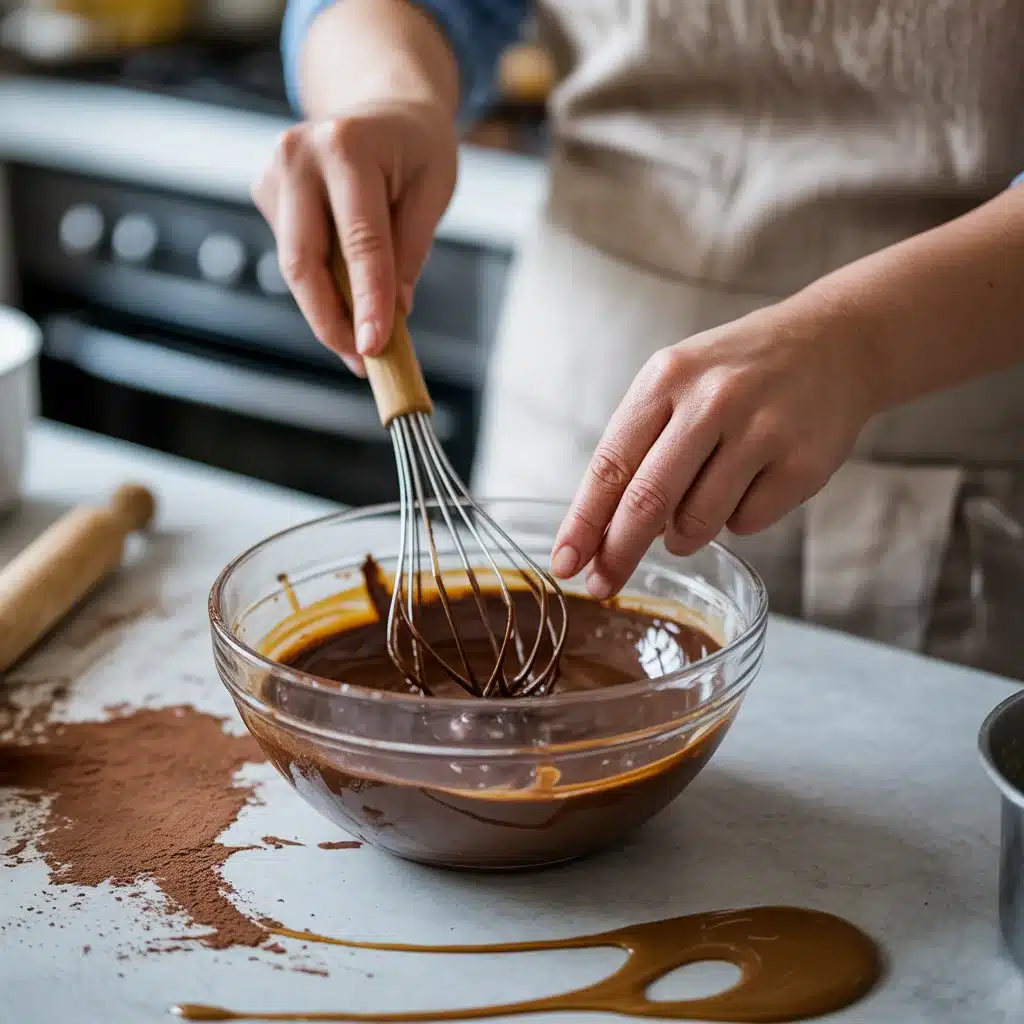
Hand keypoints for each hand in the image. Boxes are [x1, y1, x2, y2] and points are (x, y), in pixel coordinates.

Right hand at [252, 100, 456, 375]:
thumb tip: (391, 313)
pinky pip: (295, 256)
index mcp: (346, 146)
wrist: (384, 106)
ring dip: (328, 310)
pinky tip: (347, 292)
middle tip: (362, 361)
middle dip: (331, 321)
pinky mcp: (266, 193)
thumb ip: (409, 251)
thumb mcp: (433, 190)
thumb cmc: (416, 147)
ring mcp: (274, 174)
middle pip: (304, 261)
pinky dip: (322, 286)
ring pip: (295, 267)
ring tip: (362, 340)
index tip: (374, 347)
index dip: (367, 302)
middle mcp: (298, 156)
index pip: (359, 242)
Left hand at [550, 295, 878, 597]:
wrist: (836, 342)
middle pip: (648, 500)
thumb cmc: (737, 373)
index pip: (611, 465)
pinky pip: (747, 523)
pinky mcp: (803, 464)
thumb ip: (640, 448)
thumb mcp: (678, 383)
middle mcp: (713, 400)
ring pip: (698, 522)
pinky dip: (736, 519)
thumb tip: (604, 534)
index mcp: (667, 378)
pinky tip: (749, 483)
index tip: (563, 563)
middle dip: (618, 553)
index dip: (583, 522)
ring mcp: (763, 431)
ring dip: (682, 535)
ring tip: (694, 509)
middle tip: (601, 585)